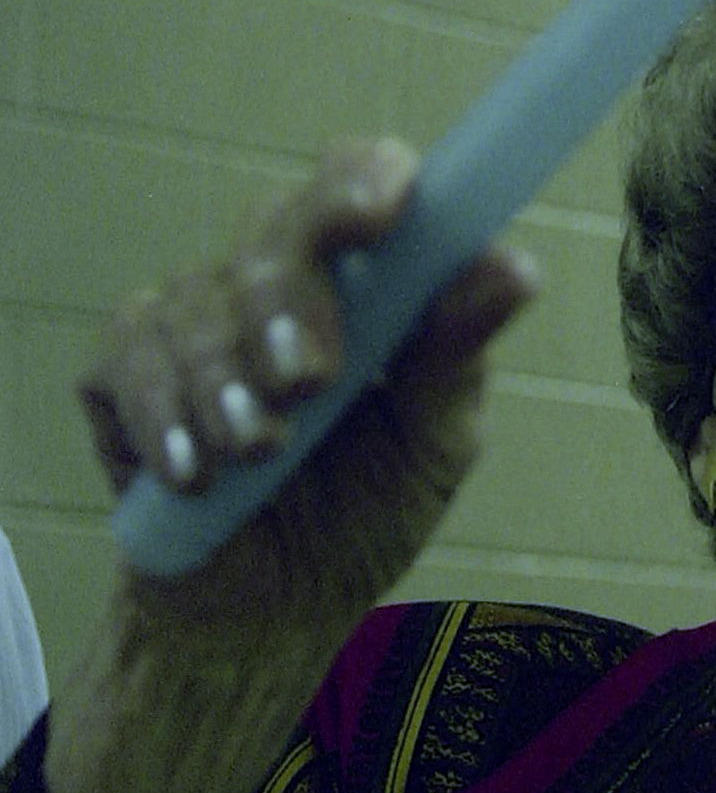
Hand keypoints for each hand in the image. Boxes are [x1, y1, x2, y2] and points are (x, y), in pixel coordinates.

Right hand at [76, 137, 538, 635]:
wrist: (274, 612)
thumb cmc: (363, 514)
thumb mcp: (432, 446)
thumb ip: (458, 356)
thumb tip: (514, 270)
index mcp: (365, 281)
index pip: (359, 182)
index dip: (364, 180)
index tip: (380, 212)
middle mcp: (278, 282)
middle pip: (272, 229)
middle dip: (287, 304)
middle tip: (308, 382)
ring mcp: (195, 320)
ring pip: (198, 305)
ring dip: (231, 388)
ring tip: (260, 454)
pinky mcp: (123, 372)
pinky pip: (128, 358)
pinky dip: (164, 415)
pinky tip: (194, 469)